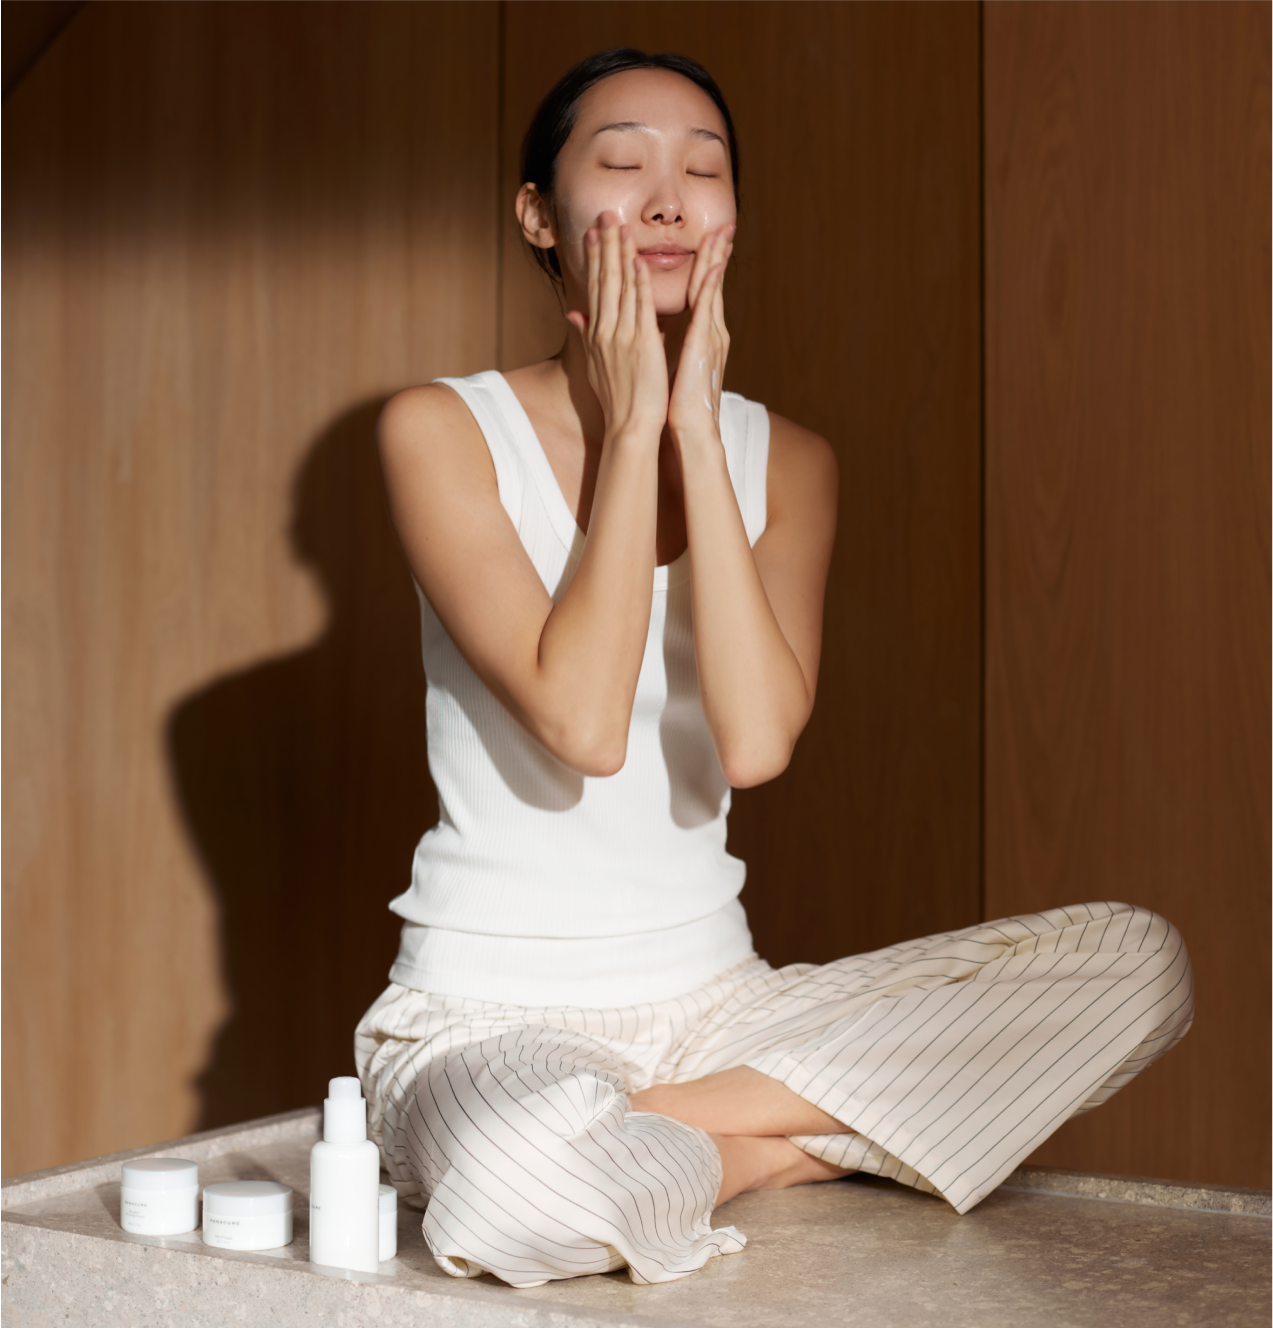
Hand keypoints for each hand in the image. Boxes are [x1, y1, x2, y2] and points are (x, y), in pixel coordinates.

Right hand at [566, 213, 667, 442]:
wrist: (630, 425)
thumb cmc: (617, 399)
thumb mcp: (595, 365)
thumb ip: (585, 334)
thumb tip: (572, 314)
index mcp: (597, 333)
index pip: (595, 287)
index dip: (595, 257)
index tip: (594, 231)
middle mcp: (606, 330)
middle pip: (603, 280)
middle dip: (604, 245)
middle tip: (604, 213)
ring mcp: (622, 336)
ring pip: (620, 287)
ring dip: (620, 254)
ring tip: (620, 225)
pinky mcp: (641, 344)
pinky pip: (639, 307)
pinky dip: (638, 283)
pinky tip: (637, 261)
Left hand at [668, 223, 734, 444]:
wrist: (691, 427)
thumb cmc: (678, 400)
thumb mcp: (669, 362)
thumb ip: (662, 340)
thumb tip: (653, 329)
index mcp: (702, 334)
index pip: (701, 291)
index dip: (705, 265)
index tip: (708, 242)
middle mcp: (710, 331)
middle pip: (711, 283)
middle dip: (717, 254)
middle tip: (725, 226)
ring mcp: (711, 336)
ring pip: (712, 289)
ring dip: (716, 260)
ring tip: (721, 233)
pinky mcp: (705, 344)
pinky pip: (707, 310)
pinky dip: (711, 287)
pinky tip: (714, 266)